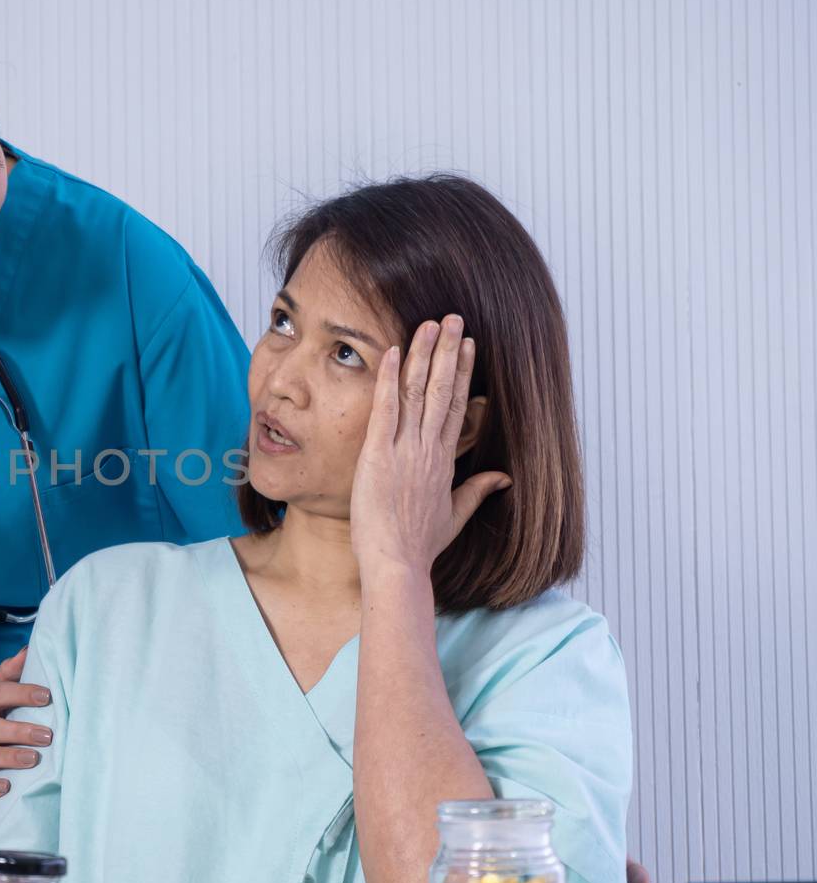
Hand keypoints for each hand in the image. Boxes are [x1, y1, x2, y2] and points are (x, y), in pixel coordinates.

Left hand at [350, 315, 511, 575]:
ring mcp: (406, 450)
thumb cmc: (420, 546)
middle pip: (442, 390)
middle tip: (452, 318)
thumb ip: (478, 491)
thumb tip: (503, 478)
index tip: (467, 344)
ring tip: (429, 323)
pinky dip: (387, 378)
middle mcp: (429, 449)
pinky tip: (389, 351)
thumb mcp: (454, 516)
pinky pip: (384, 409)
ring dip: (423, 354)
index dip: (462, 372)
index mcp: (444, 461)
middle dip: (448, 351)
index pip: (456, 406)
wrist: (398, 565)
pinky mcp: (379, 455)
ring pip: (417, 392)